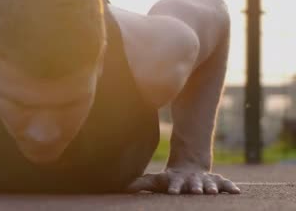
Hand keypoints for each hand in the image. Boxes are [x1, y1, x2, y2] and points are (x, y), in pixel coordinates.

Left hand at [126, 167, 240, 194]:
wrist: (189, 167)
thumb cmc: (169, 179)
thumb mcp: (156, 180)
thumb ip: (141, 184)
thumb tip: (123, 187)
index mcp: (177, 182)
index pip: (175, 185)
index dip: (174, 188)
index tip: (173, 192)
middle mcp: (192, 181)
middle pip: (193, 184)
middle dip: (195, 188)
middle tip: (196, 191)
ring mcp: (205, 181)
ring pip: (209, 184)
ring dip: (212, 188)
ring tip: (214, 192)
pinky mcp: (216, 181)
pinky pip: (225, 184)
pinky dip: (230, 187)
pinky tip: (237, 192)